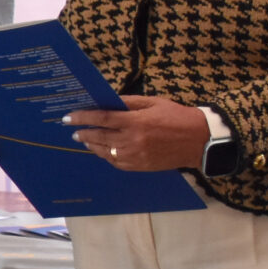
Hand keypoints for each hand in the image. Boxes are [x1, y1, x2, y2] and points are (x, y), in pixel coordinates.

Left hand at [69, 95, 209, 172]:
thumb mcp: (152, 103)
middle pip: (99, 137)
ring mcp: (135, 155)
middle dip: (84, 133)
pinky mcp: (139, 166)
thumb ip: (128, 102)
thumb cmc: (176, 116)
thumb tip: (107, 101)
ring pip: (105, 151)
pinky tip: (102, 150)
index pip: (102, 118)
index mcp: (135, 121)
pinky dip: (106, 155)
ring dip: (92, 145)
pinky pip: (116, 162)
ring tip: (85, 140)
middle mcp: (132, 140)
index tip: (69, 117)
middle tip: (74, 130)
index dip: (83, 118)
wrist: (198, 140)